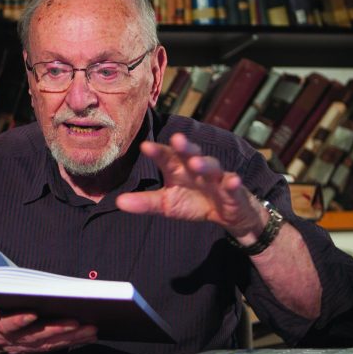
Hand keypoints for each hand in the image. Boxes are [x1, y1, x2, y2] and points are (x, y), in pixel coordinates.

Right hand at [0, 265, 97, 353]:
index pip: (8, 324)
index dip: (20, 320)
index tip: (33, 313)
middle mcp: (13, 338)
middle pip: (36, 336)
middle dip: (56, 329)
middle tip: (76, 321)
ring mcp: (26, 346)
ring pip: (50, 343)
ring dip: (72, 337)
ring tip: (91, 328)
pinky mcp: (37, 348)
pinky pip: (57, 347)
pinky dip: (74, 342)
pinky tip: (90, 334)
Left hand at [116, 133, 266, 240]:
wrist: (226, 214)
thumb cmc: (193, 202)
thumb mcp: (166, 205)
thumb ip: (145, 202)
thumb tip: (118, 202)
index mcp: (178, 169)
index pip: (166, 157)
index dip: (157, 152)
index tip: (144, 146)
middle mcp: (196, 168)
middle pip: (190, 153)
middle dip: (184, 147)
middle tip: (176, 139)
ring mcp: (216, 177)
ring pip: (212, 166)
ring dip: (205, 163)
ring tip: (196, 163)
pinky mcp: (232, 190)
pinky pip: (233, 184)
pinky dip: (233, 183)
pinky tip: (234, 180)